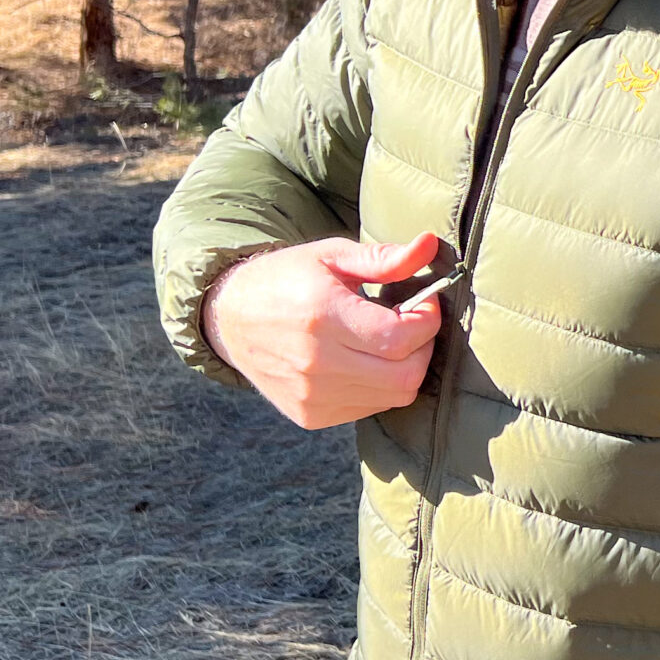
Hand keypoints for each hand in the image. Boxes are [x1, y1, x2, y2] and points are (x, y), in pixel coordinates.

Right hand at [202, 235, 446, 428]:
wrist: (229, 318)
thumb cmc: (285, 279)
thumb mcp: (331, 256)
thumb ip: (384, 258)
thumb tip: (430, 244)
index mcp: (323, 316)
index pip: (401, 337)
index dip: (428, 319)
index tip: (425, 301)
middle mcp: (317, 363)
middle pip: (405, 374)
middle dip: (424, 346)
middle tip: (412, 322)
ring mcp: (312, 396)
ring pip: (394, 395)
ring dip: (405, 367)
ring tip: (387, 339)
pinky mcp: (310, 415)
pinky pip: (370, 407)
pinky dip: (381, 386)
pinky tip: (366, 361)